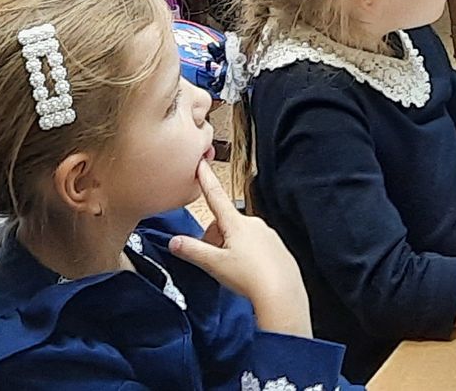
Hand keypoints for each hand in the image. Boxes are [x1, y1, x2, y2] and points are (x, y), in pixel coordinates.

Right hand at [169, 162, 312, 337]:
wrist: (281, 291)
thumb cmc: (249, 276)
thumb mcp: (215, 264)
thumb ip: (193, 251)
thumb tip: (174, 241)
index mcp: (237, 223)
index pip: (216, 197)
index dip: (206, 180)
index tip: (201, 163)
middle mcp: (254, 223)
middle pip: (225, 223)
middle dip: (214, 238)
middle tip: (212, 260)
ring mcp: (266, 233)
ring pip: (239, 234)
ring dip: (229, 247)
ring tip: (230, 269)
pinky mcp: (275, 245)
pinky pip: (254, 243)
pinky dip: (245, 253)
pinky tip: (246, 271)